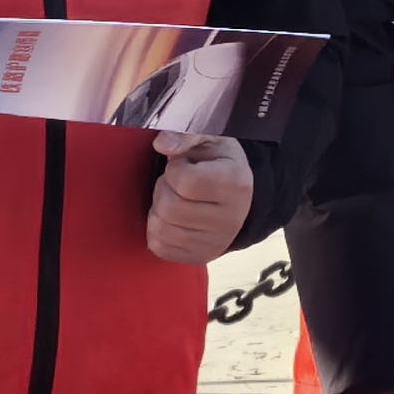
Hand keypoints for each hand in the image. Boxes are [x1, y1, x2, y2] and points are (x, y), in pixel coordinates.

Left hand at [146, 132, 251, 264]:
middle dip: (164, 189)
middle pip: (169, 207)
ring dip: (158, 209)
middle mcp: (230, 219)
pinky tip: (173, 219)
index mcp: (235, 184)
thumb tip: (162, 143)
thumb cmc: (217, 163)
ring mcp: (215, 244)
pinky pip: (158, 246)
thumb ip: (185, 135)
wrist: (237, 198)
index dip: (175, 170)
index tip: (185, 166)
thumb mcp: (209, 139)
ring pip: (160, 228)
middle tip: (177, 184)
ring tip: (176, 200)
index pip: (185, 182)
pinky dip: (157, 229)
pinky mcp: (198, 258)